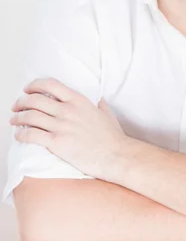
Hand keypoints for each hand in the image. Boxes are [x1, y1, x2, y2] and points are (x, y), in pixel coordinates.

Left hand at [9, 78, 130, 182]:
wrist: (116, 155)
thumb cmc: (113, 137)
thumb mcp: (107, 114)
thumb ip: (100, 105)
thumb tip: (100, 101)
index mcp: (78, 100)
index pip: (50, 85)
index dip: (35, 85)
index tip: (28, 89)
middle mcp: (68, 110)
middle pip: (36, 100)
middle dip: (22, 102)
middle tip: (16, 106)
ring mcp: (62, 126)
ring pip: (30, 116)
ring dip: (18, 117)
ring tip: (14, 120)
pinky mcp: (57, 143)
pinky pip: (32, 135)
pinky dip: (21, 134)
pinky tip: (19, 135)